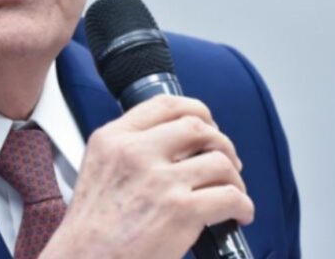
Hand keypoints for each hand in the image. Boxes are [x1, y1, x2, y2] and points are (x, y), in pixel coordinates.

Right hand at [41, 95, 253, 258]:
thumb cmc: (91, 230)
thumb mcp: (98, 169)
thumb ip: (128, 149)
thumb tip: (173, 145)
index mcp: (113, 139)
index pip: (164, 105)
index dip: (195, 110)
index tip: (207, 122)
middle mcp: (136, 152)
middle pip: (197, 127)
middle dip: (220, 142)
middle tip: (226, 159)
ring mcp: (160, 181)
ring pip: (220, 161)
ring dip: (235, 177)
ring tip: (233, 191)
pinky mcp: (181, 211)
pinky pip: (229, 196)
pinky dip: (243, 205)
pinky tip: (239, 214)